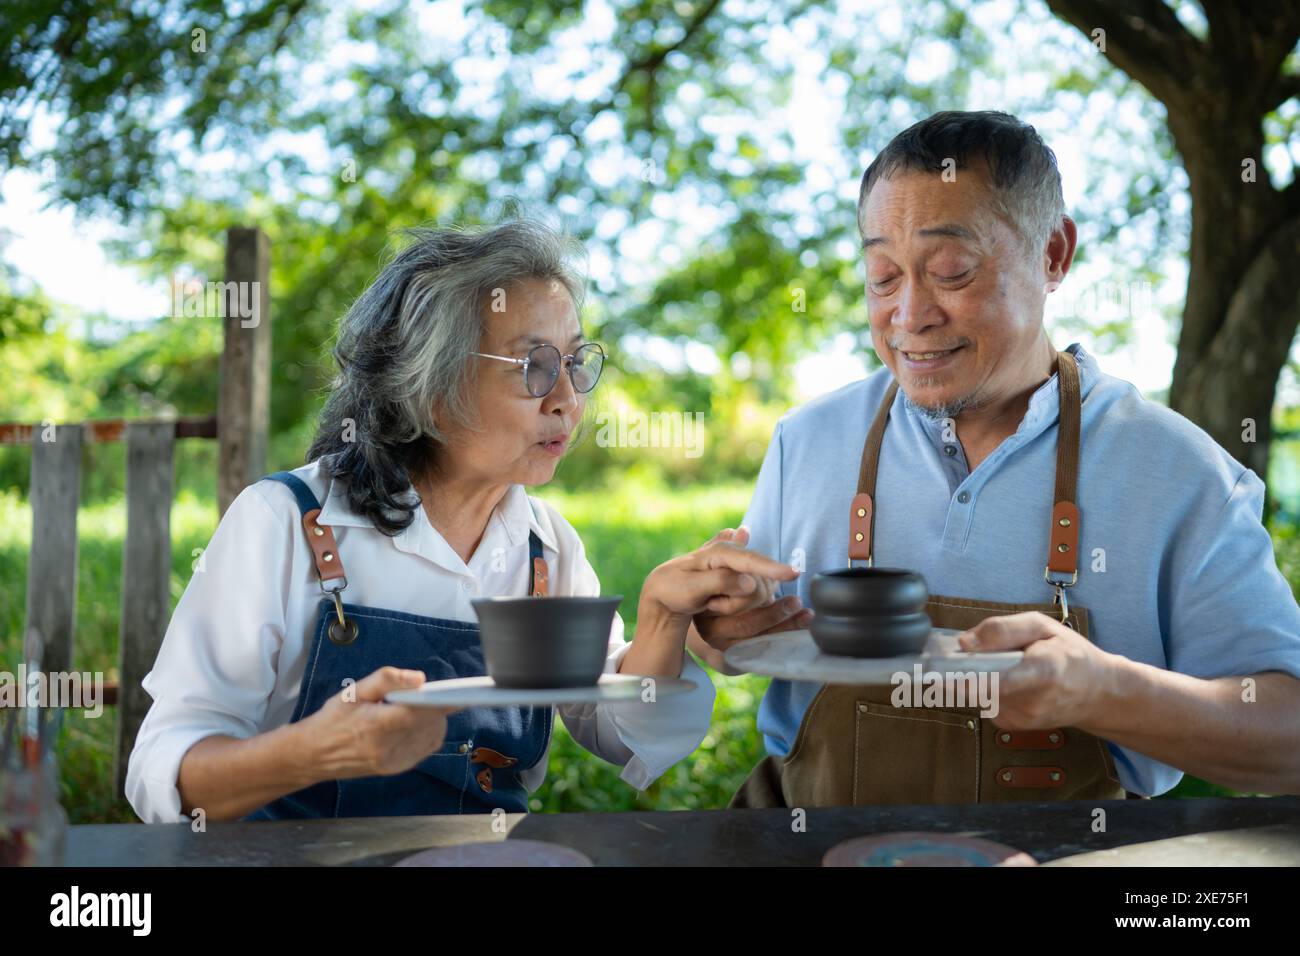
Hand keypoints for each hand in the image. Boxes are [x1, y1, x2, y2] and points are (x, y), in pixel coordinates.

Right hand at [299, 666, 458, 778]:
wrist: (315, 754)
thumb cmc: (333, 719)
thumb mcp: (355, 691)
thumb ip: (387, 680)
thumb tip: (420, 678)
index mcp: (376, 726)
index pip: (420, 712)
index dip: (444, 701)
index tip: (461, 692)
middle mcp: (388, 749)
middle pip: (430, 723)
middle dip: (434, 706)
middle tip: (419, 695)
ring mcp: (394, 762)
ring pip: (433, 735)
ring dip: (432, 719)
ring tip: (411, 709)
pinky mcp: (398, 769)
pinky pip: (426, 747)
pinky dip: (427, 731)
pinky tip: (412, 723)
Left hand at [636, 526, 800, 642]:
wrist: (666, 590)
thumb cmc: (674, 588)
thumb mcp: (691, 588)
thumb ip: (721, 582)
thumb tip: (750, 582)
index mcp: (720, 552)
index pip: (751, 560)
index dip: (773, 568)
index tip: (793, 573)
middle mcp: (734, 554)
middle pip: (756, 585)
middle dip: (735, 603)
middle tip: (708, 603)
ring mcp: (739, 566)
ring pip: (756, 594)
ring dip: (733, 606)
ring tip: (710, 602)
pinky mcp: (742, 577)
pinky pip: (752, 597)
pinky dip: (735, 605)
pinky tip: (718, 601)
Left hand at [957, 611, 1117, 729]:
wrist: (1098, 694)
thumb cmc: (1072, 655)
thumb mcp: (1042, 626)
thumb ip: (1003, 630)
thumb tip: (965, 642)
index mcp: (1043, 672)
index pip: (998, 680)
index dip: (965, 676)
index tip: (939, 670)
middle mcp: (1031, 702)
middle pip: (978, 686)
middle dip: (960, 671)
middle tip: (947, 657)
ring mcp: (1022, 719)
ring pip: (976, 694)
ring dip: (973, 678)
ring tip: (993, 663)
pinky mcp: (1013, 726)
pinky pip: (983, 702)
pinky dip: (984, 689)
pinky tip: (1001, 679)